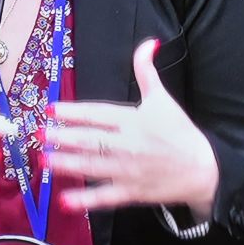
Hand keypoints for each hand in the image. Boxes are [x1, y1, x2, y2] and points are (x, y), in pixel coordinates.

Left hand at [46, 38, 218, 219]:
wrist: (202, 168)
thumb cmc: (179, 132)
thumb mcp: (162, 97)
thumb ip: (147, 70)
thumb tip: (148, 43)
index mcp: (133, 120)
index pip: (98, 114)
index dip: (73, 111)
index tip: (52, 108)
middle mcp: (128, 144)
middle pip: (90, 140)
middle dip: (63, 137)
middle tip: (40, 134)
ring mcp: (128, 171)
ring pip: (92, 167)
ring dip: (67, 164)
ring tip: (45, 160)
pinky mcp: (131, 193)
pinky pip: (105, 197)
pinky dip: (86, 200)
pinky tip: (65, 201)